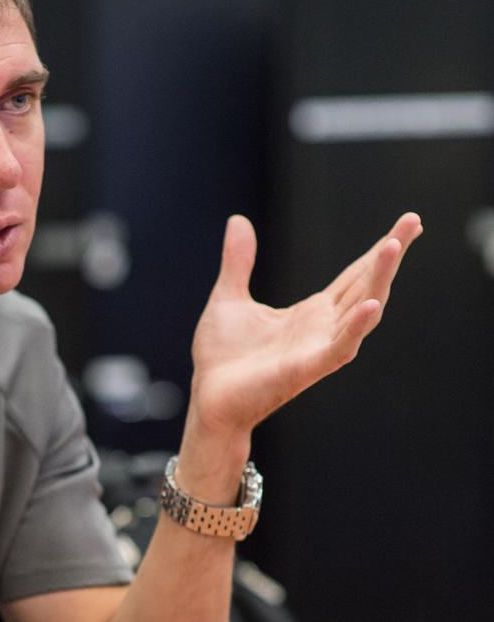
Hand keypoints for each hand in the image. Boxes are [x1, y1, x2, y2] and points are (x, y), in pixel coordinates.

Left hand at [189, 212, 422, 440]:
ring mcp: (319, 348)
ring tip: (394, 247)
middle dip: (390, 253)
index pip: (355, 275)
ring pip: (361, 309)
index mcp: (312, 313)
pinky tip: (372, 305)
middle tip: (413, 220)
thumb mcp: (229, 298)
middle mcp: (323, 328)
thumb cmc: (222, 358)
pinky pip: (340, 347)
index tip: (408, 223)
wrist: (209, 400)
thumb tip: (238, 220)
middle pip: (367, 284)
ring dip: (379, 279)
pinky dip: (357, 327)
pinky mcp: (307, 368)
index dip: (379, 250)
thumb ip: (239, 261)